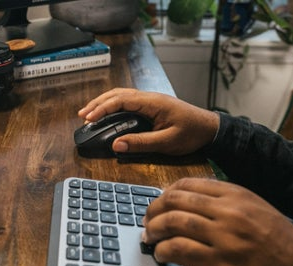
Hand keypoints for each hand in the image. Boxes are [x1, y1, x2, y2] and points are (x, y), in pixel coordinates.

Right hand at [78, 88, 218, 154]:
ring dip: (104, 103)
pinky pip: (128, 101)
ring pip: (121, 96)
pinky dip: (114, 106)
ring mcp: (150, 100)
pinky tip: (108, 114)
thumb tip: (116, 145)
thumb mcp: (167, 142)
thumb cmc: (192, 134)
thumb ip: (141, 143)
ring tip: (90, 113)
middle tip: (83, 115)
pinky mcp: (152, 106)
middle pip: (117, 94)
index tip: (88, 118)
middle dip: (97, 103)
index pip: (120, 100)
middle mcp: (149, 97)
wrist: (210, 129)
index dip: (102, 109)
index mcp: (152, 102)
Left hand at [142, 177, 292, 265]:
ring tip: (149, 236)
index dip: (166, 193)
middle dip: (154, 209)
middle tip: (148, 220)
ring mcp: (224, 237)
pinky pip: (179, 249)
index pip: (189, 184)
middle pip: (176, 200)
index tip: (159, 203)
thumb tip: (190, 205)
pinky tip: (161, 254)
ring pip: (174, 221)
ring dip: (154, 229)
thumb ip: (226, 204)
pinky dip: (163, 250)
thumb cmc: (282, 247)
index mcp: (237, 195)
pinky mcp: (219, 264)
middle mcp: (229, 211)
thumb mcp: (257, 213)